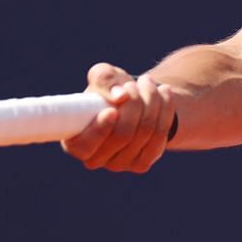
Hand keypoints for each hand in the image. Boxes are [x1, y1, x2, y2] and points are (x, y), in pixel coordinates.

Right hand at [60, 62, 176, 172]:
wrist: (133, 103)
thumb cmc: (110, 90)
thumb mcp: (103, 76)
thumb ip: (103, 79)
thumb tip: (120, 97)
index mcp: (76, 142)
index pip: (85, 146)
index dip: (100, 130)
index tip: (112, 110)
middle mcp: (95, 159)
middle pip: (122, 135)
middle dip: (134, 103)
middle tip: (135, 82)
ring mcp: (119, 165)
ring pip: (144, 133)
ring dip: (151, 101)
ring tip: (147, 82)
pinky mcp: (141, 164)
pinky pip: (159, 138)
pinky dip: (165, 111)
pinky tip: (164, 93)